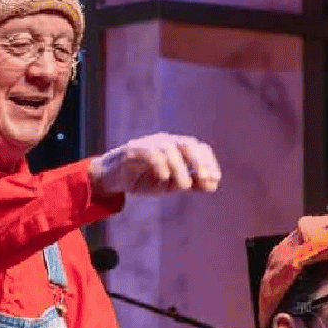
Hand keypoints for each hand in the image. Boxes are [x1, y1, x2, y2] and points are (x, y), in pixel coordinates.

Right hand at [89, 133, 221, 197]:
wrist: (113, 177)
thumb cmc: (145, 179)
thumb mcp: (171, 184)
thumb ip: (191, 183)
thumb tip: (213, 184)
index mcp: (177, 147)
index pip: (199, 147)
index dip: (209, 162)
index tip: (215, 179)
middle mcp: (165, 141)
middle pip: (188, 144)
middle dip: (199, 162)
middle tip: (204, 180)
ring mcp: (149, 143)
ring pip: (169, 149)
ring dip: (180, 168)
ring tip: (184, 186)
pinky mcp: (133, 150)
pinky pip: (150, 153)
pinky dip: (160, 165)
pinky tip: (164, 178)